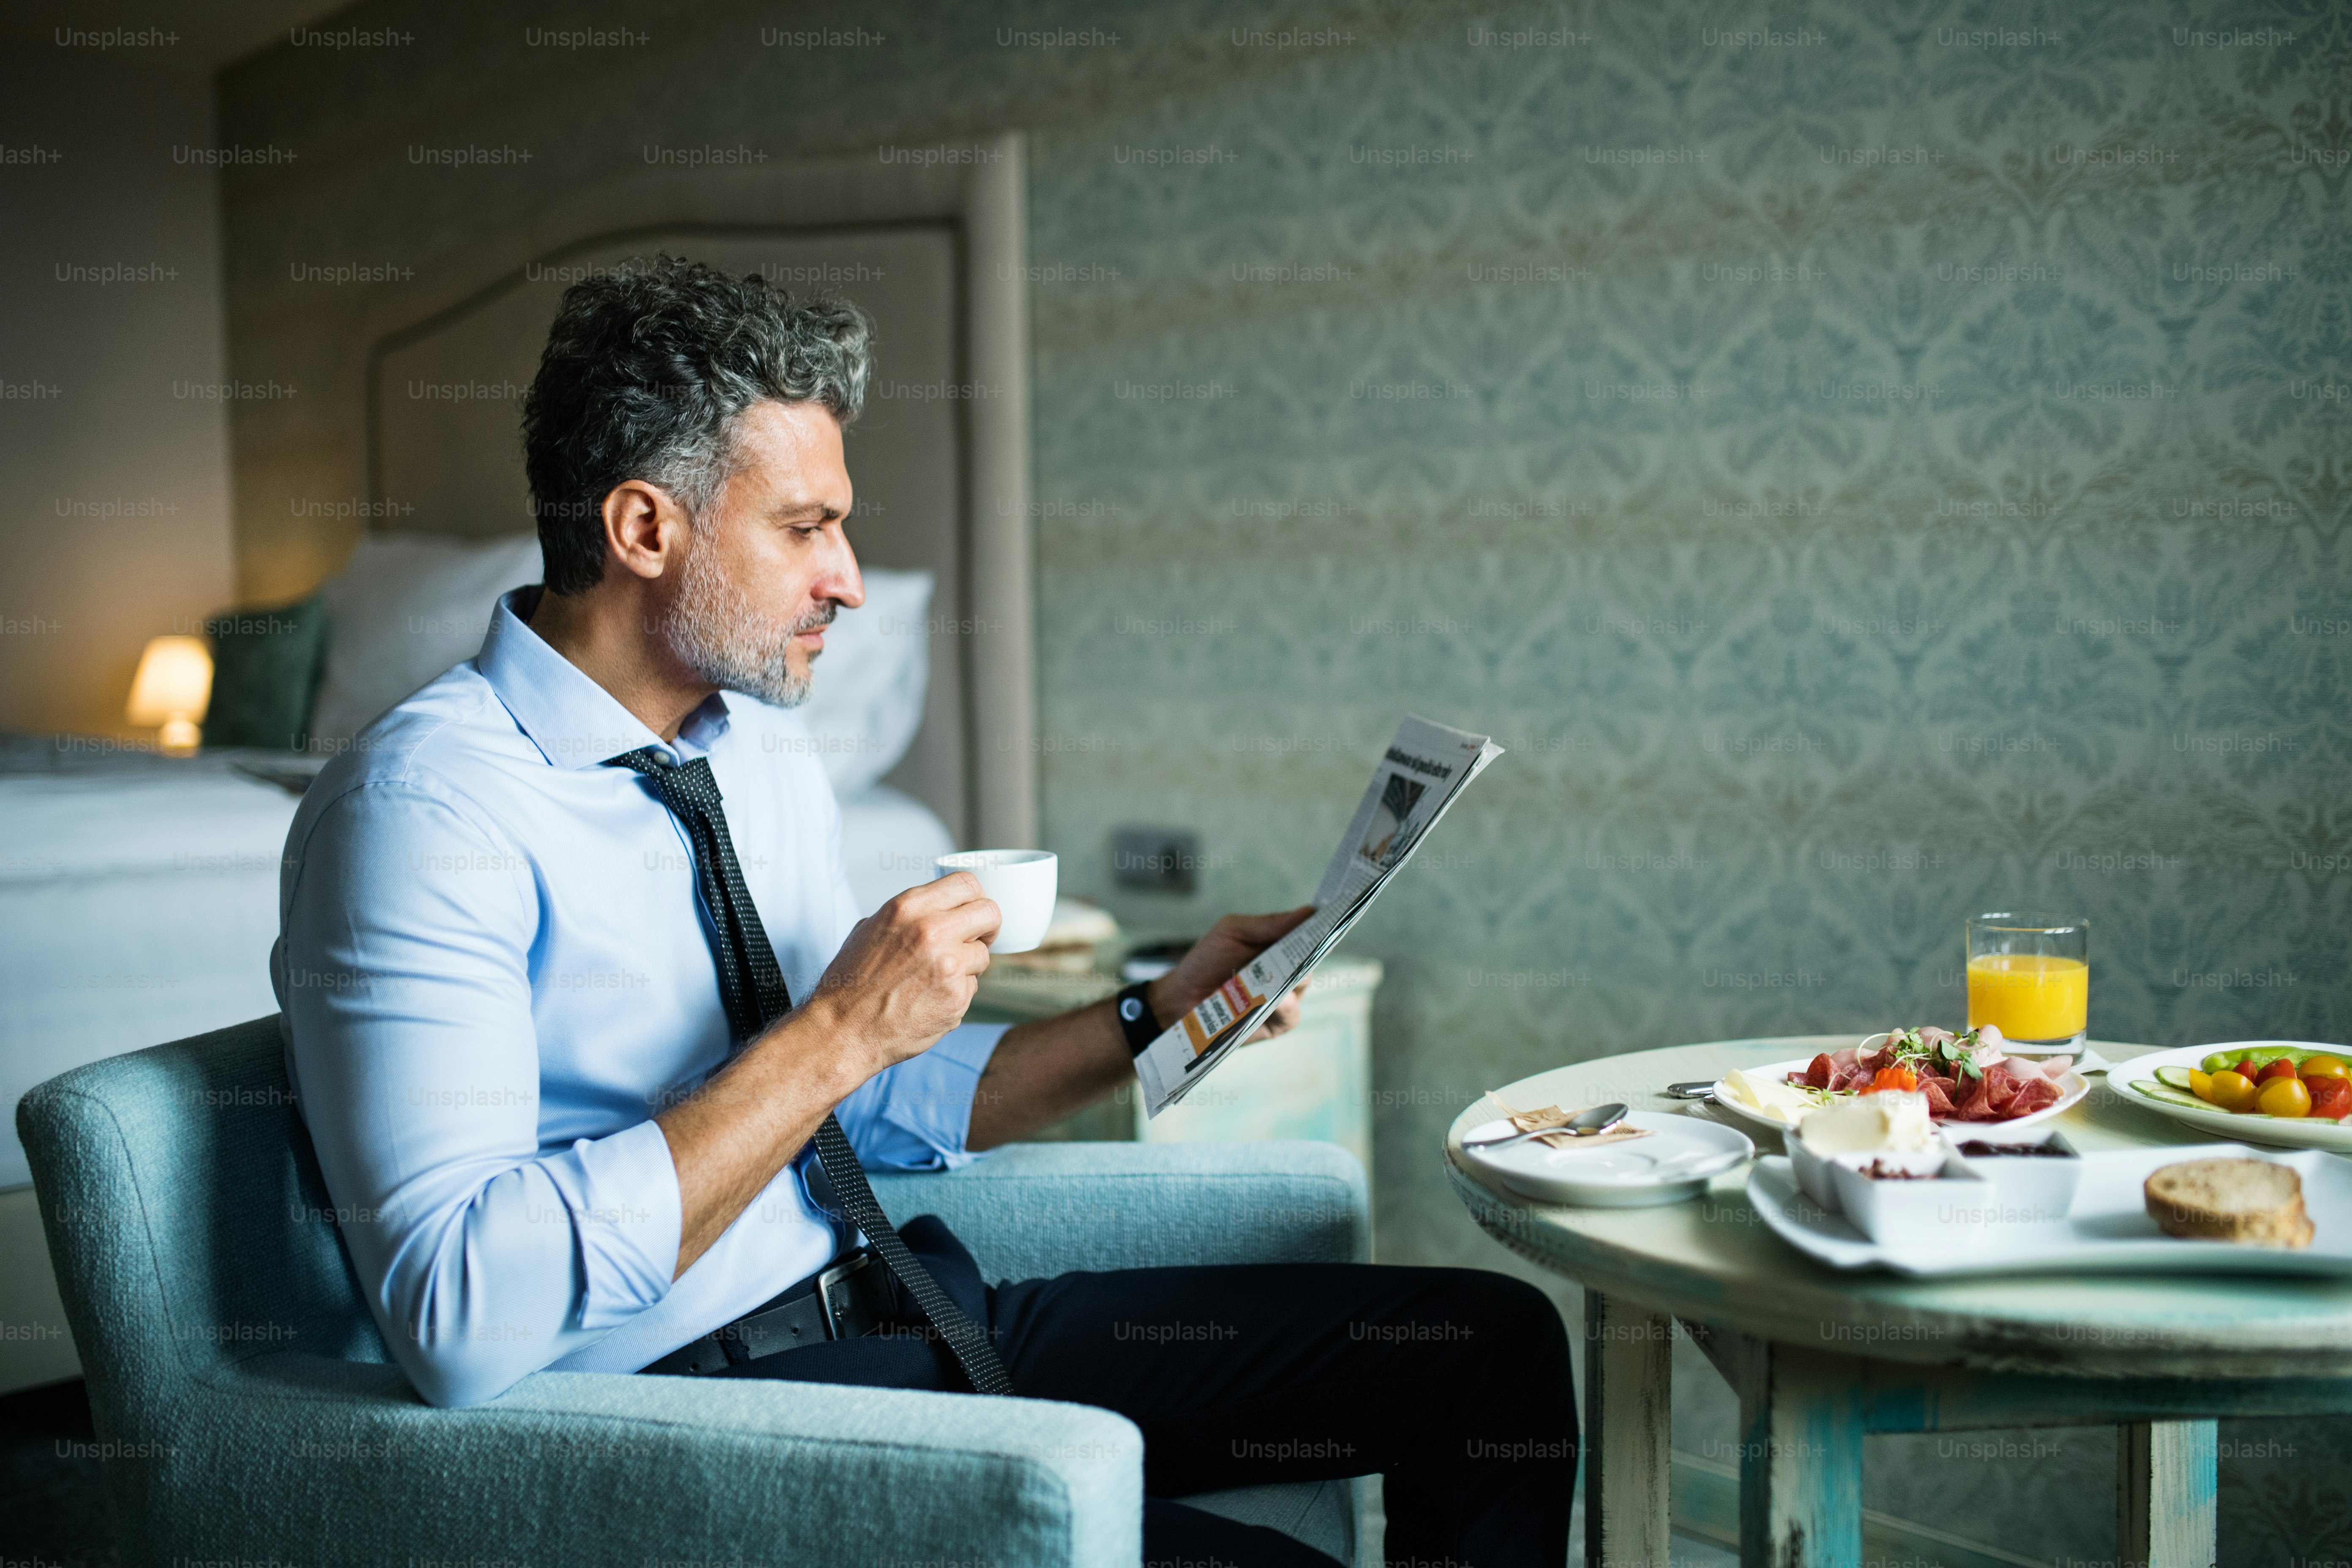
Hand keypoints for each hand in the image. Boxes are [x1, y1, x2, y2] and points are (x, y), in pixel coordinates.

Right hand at [802, 872, 998, 1075]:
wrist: (842, 1029)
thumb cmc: (850, 984)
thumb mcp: (871, 929)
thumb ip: (909, 915)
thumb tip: (938, 910)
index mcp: (909, 907)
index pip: (966, 884)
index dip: (974, 899)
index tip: (972, 913)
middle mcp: (931, 930)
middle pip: (989, 912)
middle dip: (986, 927)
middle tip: (975, 940)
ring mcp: (948, 965)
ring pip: (983, 954)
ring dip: (968, 965)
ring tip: (936, 978)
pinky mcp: (957, 997)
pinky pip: (973, 987)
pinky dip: (957, 993)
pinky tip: (930, 999)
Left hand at [1148, 906, 1316, 1044]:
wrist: (1180, 998)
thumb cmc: (1206, 961)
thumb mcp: (1234, 932)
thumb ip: (1270, 924)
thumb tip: (1310, 911)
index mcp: (1279, 947)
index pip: (1308, 936)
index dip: (1321, 928)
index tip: (1333, 917)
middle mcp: (1286, 972)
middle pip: (1310, 959)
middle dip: (1306, 951)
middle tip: (1304, 943)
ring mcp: (1283, 998)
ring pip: (1302, 986)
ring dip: (1292, 978)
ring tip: (1277, 974)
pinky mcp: (1275, 1024)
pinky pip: (1291, 1014)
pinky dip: (1285, 1005)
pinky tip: (1275, 1000)